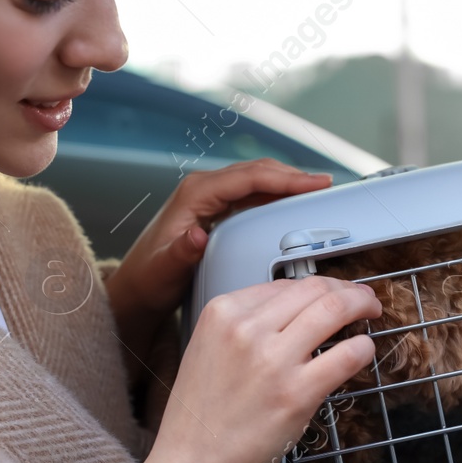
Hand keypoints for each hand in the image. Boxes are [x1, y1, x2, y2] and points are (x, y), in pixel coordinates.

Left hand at [105, 159, 334, 359]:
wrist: (136, 290)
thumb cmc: (148, 279)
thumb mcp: (164, 269)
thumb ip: (180, 253)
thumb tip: (197, 236)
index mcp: (196, 195)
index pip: (250, 177)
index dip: (286, 178)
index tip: (314, 183)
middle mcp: (203, 190)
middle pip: (257, 172)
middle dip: (293, 176)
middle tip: (325, 185)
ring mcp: (209, 198)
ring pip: (256, 181)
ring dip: (287, 184)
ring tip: (317, 192)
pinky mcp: (215, 211)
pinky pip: (252, 196)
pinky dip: (275, 197)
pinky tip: (292, 206)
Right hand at [131, 276, 380, 462]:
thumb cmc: (199, 419)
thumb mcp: (207, 350)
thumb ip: (244, 327)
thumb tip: (292, 314)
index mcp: (222, 312)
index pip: (282, 284)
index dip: (315, 287)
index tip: (330, 293)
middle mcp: (247, 329)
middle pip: (314, 289)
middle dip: (346, 290)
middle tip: (362, 300)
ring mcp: (274, 360)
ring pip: (335, 310)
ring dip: (362, 306)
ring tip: (370, 314)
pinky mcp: (297, 393)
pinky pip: (348, 354)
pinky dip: (363, 348)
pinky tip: (364, 352)